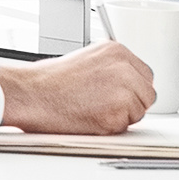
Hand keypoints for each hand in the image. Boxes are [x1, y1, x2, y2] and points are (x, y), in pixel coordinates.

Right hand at [0, 41, 153, 134]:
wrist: (31, 93)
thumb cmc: (49, 81)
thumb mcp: (87, 60)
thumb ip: (112, 69)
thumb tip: (126, 85)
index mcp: (118, 51)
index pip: (145, 75)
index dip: (133, 89)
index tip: (119, 96)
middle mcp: (124, 68)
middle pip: (147, 94)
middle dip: (131, 104)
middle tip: (104, 107)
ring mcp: (123, 90)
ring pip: (138, 112)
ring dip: (120, 117)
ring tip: (92, 111)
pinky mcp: (116, 113)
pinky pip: (124, 127)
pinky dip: (109, 128)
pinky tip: (89, 118)